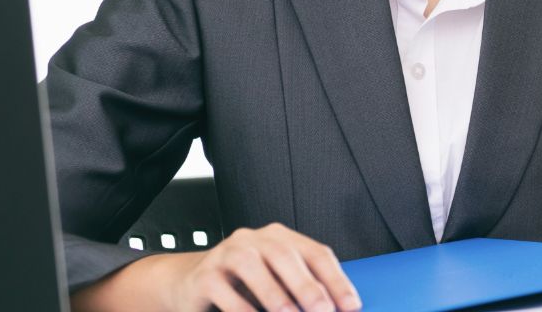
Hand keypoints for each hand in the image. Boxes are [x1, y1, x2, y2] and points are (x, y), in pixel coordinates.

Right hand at [74, 222, 360, 311]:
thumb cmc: (242, 285)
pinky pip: (225, 290)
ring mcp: (226, 253)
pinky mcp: (204, 275)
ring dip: (275, 295)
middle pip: (285, 255)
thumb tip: (332, 307)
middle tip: (323, 311)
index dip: (337, 280)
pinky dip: (242, 308)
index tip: (352, 306)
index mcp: (281, 238)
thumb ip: (301, 288)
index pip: (317, 253)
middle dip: (307, 286)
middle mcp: (254, 239)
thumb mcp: (276, 282)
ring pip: (253, 266)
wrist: (189, 284)